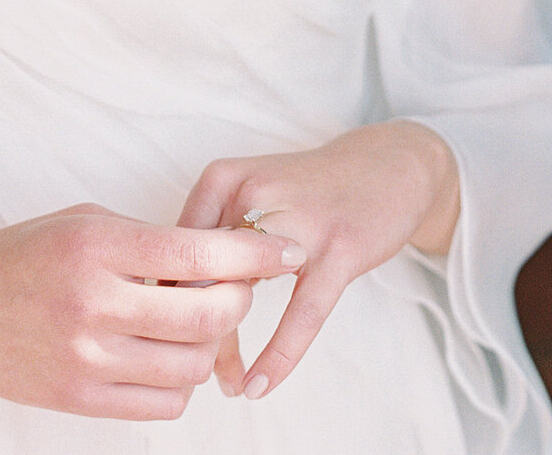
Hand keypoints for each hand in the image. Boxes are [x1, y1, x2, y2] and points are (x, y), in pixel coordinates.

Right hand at [0, 202, 306, 420]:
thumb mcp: (87, 222)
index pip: (200, 254)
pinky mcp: (78, 401)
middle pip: (208, 316)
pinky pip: (162, 405)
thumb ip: (149, 241)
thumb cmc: (23, 253)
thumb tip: (219, 258)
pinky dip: (179, 383)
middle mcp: (94, 304)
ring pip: (192, 367)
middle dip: (239, 300)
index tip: (287, 248)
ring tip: (196, 322)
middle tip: (239, 287)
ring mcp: (86, 359)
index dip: (255, 254)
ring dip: (210, 345)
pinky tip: (166, 356)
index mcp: (99, 246)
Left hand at [177, 121, 459, 399]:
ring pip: (240, 297)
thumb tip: (166, 300)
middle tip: (194, 367)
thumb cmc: (308, 191)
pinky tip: (258, 385)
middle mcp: (252, 192)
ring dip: (226, 348)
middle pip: (199, 277)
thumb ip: (209, 237)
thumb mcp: (249, 195)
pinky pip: (301, 315)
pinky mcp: (339, 249)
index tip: (166, 336)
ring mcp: (298, 220)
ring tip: (226, 381)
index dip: (163, 301)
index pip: (173, 252)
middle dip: (191, 330)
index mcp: (222, 178)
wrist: (387, 166)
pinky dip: (277, 356)